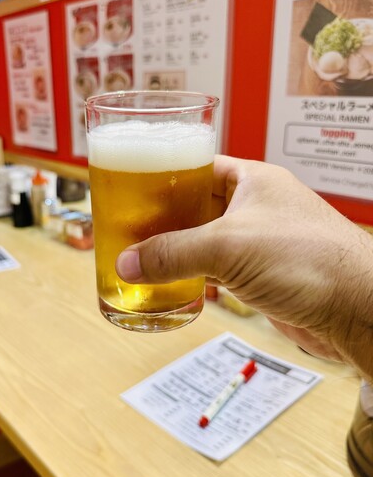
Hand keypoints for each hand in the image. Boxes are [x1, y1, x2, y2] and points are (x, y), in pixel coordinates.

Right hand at [116, 156, 372, 380]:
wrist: (357, 308)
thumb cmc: (310, 260)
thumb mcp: (229, 246)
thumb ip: (174, 252)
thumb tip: (128, 262)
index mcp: (252, 180)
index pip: (197, 167)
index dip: (164, 176)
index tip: (132, 190)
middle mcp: (255, 207)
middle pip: (196, 206)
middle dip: (164, 219)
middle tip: (130, 230)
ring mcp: (259, 241)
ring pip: (205, 240)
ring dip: (177, 251)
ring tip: (141, 258)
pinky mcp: (261, 274)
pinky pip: (217, 269)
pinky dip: (194, 276)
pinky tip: (172, 285)